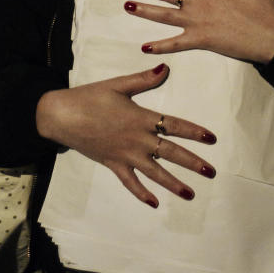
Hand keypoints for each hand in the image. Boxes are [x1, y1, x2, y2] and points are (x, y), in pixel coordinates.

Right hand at [35, 62, 216, 207]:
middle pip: (170, 153)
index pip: (174, 125)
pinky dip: (141, 194)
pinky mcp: (112, 164)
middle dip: (192, 163)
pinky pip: (129, 182)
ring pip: (154, 173)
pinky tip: (154, 204)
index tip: (212, 139)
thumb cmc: (89, 97)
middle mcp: (136, 139)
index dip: (194, 132)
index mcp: (140, 118)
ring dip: (173, 184)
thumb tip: (166, 68)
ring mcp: (125, 155)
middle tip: (211, 173)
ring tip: (191, 194)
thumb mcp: (118, 85)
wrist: (61, 115)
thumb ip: (143, 79)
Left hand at [121, 0, 273, 64]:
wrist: (271, 38)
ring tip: (127, 6)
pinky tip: (145, 47)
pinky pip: (176, 44)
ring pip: (165, 15)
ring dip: (145, 10)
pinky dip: (160, 46)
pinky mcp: (201, 41)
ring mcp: (198, 22)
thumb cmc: (264, 9)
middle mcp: (199, 2)